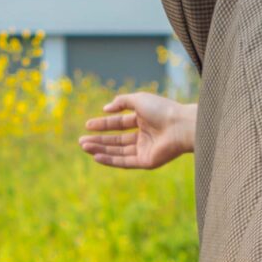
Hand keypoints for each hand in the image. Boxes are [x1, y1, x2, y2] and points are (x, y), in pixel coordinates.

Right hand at [80, 91, 196, 170]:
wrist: (180, 126)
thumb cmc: (162, 110)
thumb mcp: (139, 99)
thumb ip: (121, 102)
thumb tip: (105, 108)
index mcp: (143, 120)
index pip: (119, 124)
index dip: (103, 125)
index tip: (87, 125)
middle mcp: (143, 136)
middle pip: (116, 140)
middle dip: (99, 140)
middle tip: (81, 141)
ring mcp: (144, 150)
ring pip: (118, 151)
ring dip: (101, 150)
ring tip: (84, 147)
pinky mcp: (146, 162)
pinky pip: (125, 162)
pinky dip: (110, 160)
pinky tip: (97, 156)